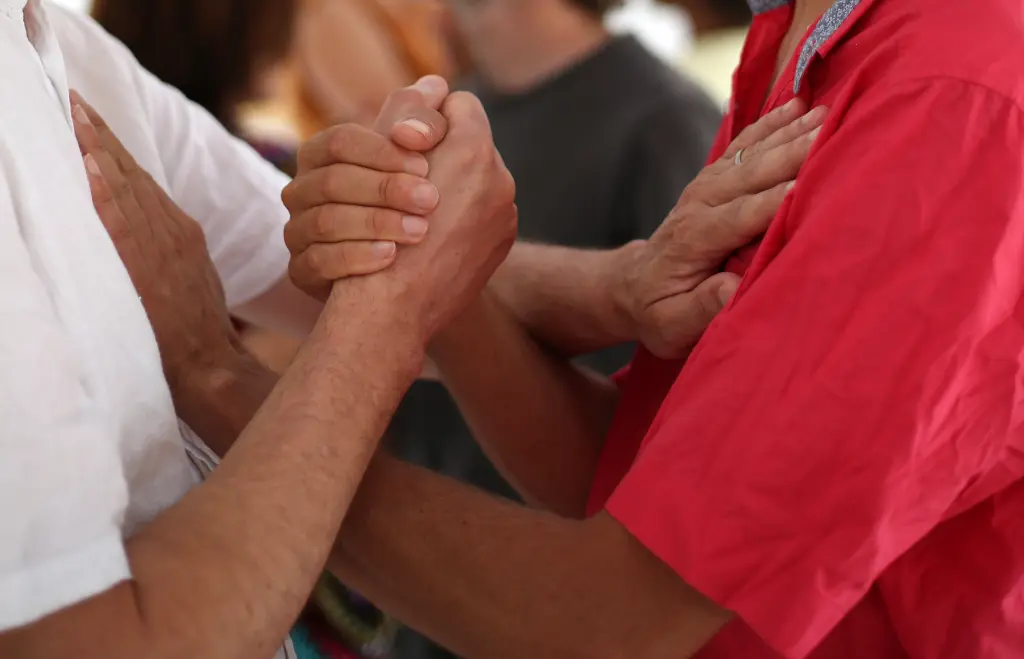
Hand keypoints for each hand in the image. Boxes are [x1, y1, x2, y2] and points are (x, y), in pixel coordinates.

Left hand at [71, 92, 243, 413]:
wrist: (214, 368)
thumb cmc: (198, 332)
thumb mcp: (190, 278)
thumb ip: (166, 249)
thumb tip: (141, 229)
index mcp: (181, 231)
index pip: (139, 178)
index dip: (111, 145)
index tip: (85, 112)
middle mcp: (172, 230)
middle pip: (129, 172)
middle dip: (98, 133)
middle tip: (69, 97)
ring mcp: (162, 245)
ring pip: (124, 186)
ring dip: (96, 147)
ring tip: (72, 112)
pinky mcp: (148, 266)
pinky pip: (121, 219)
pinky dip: (106, 188)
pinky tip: (90, 161)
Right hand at [283, 77, 452, 299]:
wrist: (410, 283)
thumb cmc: (413, 211)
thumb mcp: (422, 165)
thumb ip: (423, 125)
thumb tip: (437, 86)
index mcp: (324, 156)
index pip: (341, 141)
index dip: (383, 151)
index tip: (426, 165)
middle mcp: (302, 191)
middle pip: (332, 180)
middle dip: (386, 189)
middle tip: (432, 201)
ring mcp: (297, 233)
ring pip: (323, 222)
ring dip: (376, 223)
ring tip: (420, 232)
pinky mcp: (302, 273)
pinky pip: (316, 263)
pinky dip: (356, 258)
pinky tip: (391, 258)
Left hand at [620, 99, 826, 357]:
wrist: (634, 287)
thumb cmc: (661, 312)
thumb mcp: (673, 325)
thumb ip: (703, 307)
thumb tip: (733, 289)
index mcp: (695, 238)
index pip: (743, 213)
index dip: (778, 199)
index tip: (815, 184)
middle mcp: (701, 203)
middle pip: (754, 172)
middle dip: (796, 152)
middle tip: (838, 131)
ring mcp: (706, 186)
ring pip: (753, 153)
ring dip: (791, 132)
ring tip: (830, 111)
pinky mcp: (714, 179)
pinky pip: (744, 144)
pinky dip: (771, 123)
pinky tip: (798, 104)